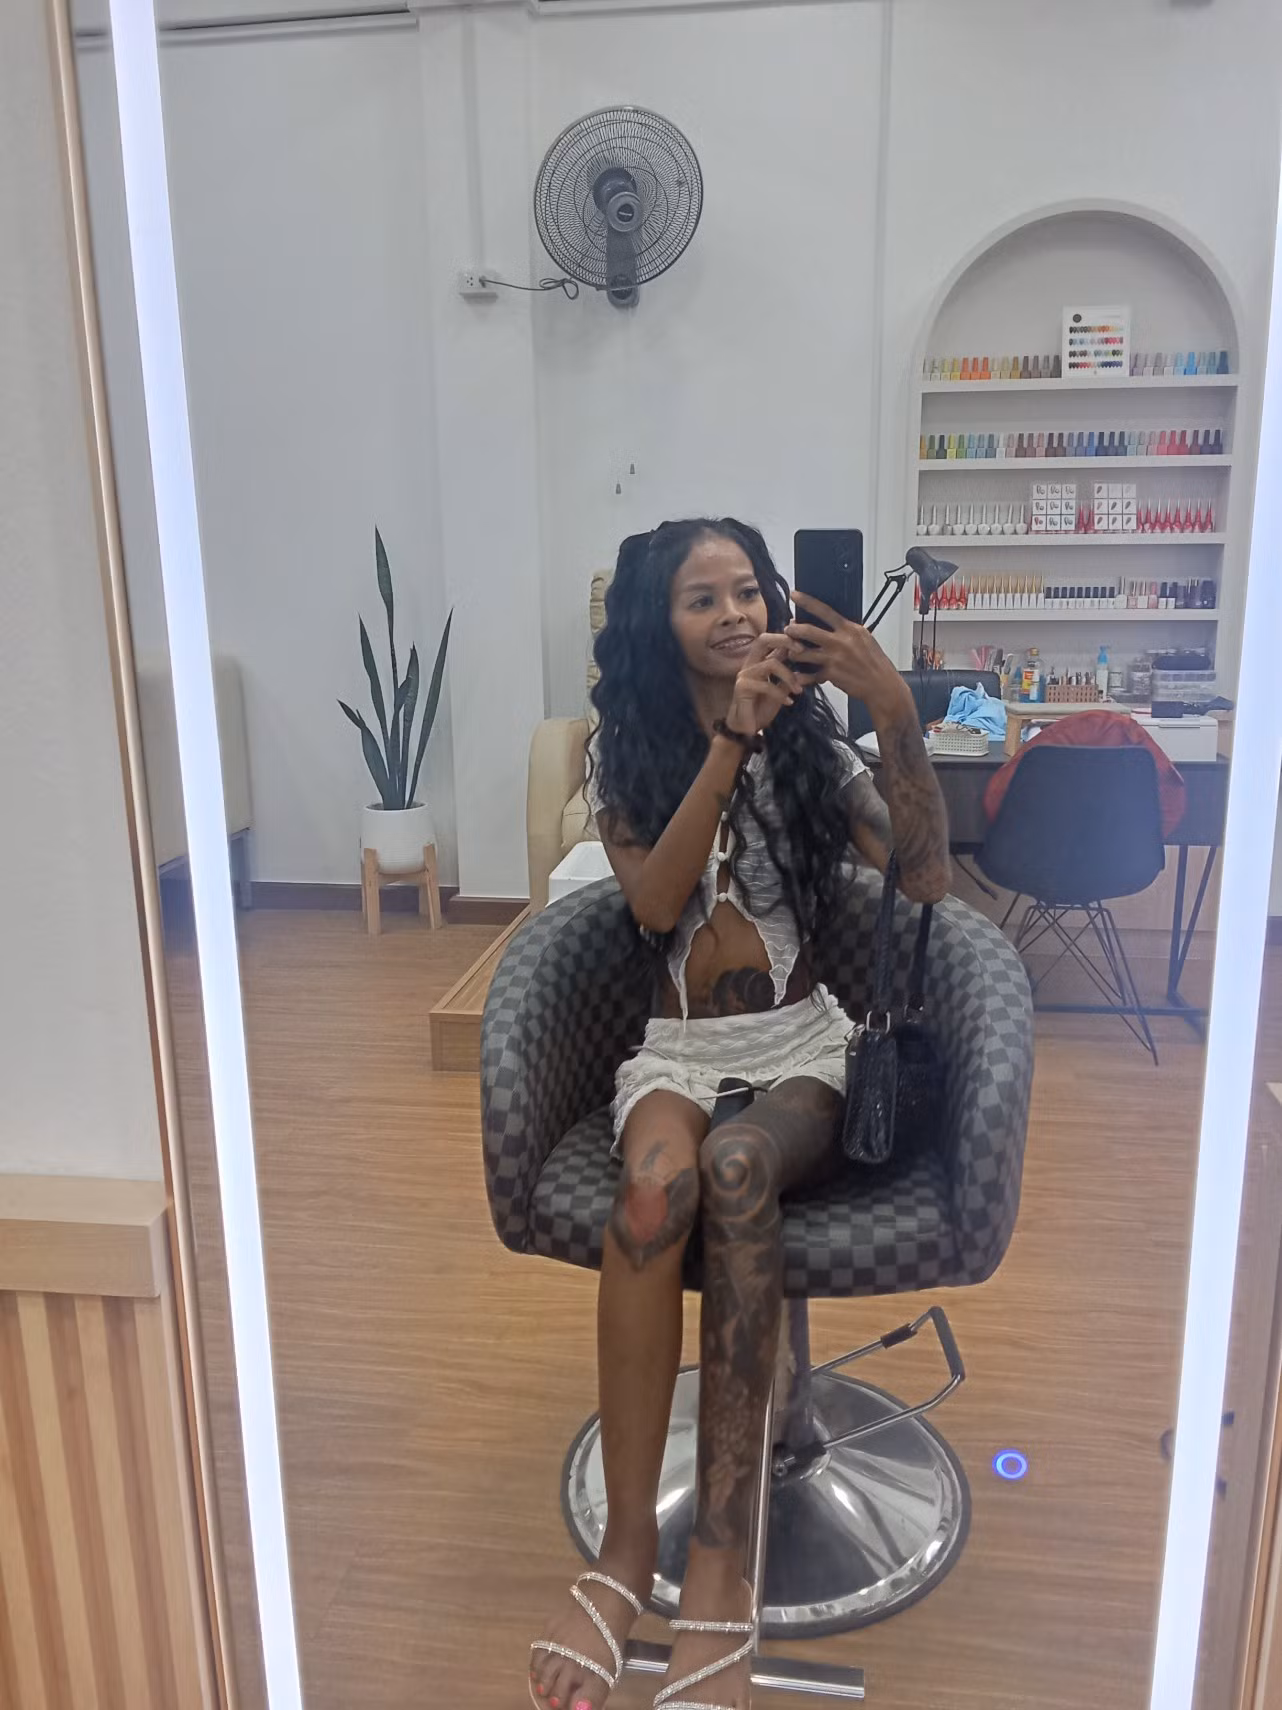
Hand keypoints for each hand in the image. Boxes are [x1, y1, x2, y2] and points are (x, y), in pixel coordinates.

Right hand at [725, 632, 804, 736]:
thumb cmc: (762, 709)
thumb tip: (808, 670)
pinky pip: (766, 685)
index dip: (786, 636)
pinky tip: (788, 703)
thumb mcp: (781, 692)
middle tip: (801, 649)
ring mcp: (744, 674)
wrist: (747, 729)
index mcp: (759, 662)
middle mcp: (750, 664)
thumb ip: (790, 679)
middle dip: (784, 640)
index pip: (772, 642)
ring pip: (771, 663)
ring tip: (798, 690)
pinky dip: (780, 694)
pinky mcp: (742, 687)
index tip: (803, 634)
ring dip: (789, 676)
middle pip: (763, 640)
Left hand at [786, 592, 910, 720]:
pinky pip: (809, 674)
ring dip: (793, 652)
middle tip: (787, 629)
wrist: (882, 684)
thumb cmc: (874, 661)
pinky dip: (801, 676)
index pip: (824, 610)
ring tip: (791, 652)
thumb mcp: (864, 638)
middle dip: (792, 629)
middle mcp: (840, 642)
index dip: (806, 601)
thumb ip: (847, 630)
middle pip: (807, 630)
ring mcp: (834, 658)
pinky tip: (797, 675)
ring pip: (803, 653)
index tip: (793, 595)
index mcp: (849, 629)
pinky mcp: (830, 674)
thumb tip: (832, 622)